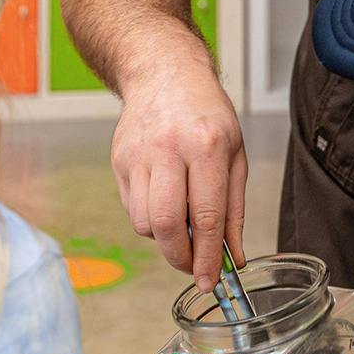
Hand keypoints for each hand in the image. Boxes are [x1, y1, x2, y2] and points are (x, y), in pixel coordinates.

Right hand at [110, 59, 247, 287]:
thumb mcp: (235, 155)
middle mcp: (168, 150)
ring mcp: (138, 156)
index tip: (211, 281)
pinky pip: (131, 209)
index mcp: (206, 146)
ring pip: (145, 222)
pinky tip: (164, 203)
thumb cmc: (205, 113)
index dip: (209, 256)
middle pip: (168, 224)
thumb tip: (235, 255)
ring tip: (183, 224)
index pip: (207, 215)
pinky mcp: (118, 161)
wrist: (163, 72)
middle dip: (181, 257)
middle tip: (194, 265)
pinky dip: (149, 220)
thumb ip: (234, 209)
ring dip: (165, 239)